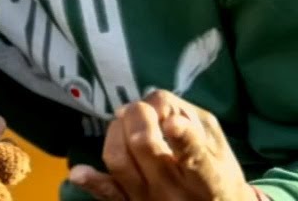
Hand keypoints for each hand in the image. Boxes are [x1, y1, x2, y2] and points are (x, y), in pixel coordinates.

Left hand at [69, 90, 257, 200]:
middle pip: (144, 144)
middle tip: (142, 110)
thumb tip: (147, 105)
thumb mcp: (215, 141)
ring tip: (126, 125)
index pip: (195, 157)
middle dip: (138, 114)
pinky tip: (80, 172)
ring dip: (116, 131)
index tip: (172, 123)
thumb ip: (186, 117)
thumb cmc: (217, 172)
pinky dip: (92, 181)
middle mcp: (176, 192)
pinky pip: (107, 194)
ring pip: (119, 160)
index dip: (183, 137)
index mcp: (208, 177)